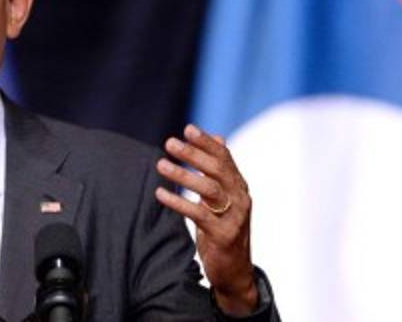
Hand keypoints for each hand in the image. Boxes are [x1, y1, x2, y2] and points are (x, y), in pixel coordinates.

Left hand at [153, 124, 256, 315]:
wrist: (235, 271)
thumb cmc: (224, 229)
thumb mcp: (224, 197)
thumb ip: (219, 170)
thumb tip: (218, 137)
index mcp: (239, 186)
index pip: (224, 158)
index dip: (207, 142)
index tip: (187, 128)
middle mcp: (240, 198)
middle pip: (218, 170)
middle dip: (194, 154)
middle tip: (169, 143)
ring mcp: (235, 217)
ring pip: (210, 189)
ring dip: (183, 176)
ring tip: (160, 164)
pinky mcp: (224, 235)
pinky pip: (200, 214)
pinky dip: (178, 203)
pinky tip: (160, 193)